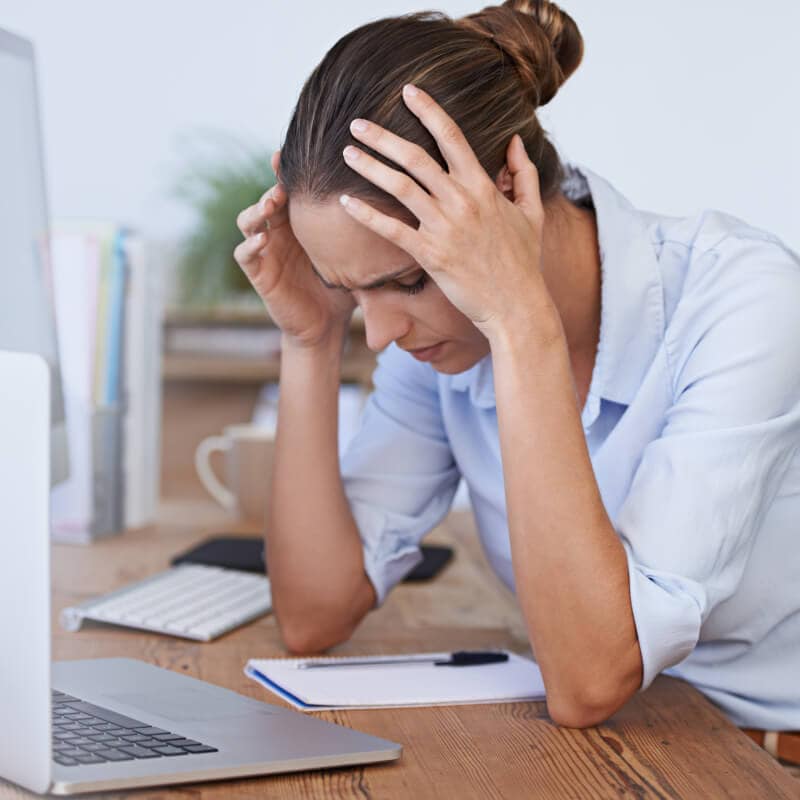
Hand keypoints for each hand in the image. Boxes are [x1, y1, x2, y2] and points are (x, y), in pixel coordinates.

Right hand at [234, 150, 355, 347]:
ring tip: (272, 201)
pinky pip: (245, 254)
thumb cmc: (343, 290)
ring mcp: (266, 250)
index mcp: (302, 222)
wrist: (326, 327)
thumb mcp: (357, 258)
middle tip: (284, 170)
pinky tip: (263, 239)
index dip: (295, 170)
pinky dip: (250, 244)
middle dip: (275, 181)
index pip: (294, 188)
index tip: (305, 151)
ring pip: (248, 220)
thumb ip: (370, 235)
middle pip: (268, 195)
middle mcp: (280, 231)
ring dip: (257, 208)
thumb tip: (408, 210)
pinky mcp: (259, 273)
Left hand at [339, 85, 554, 342]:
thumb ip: (524, 173)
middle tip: (357, 123)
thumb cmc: (524, 262)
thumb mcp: (533, 212)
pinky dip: (367, 215)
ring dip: (370, 167)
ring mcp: (445, 228)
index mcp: (483, 187)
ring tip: (347, 153)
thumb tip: (515, 142)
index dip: (428, 110)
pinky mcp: (431, 255)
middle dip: (383, 136)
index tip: (408, 91)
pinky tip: (345, 202)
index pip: (452, 136)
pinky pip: (392, 230)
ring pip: (400, 187)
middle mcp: (462, 201)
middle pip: (415, 157)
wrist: (517, 306)